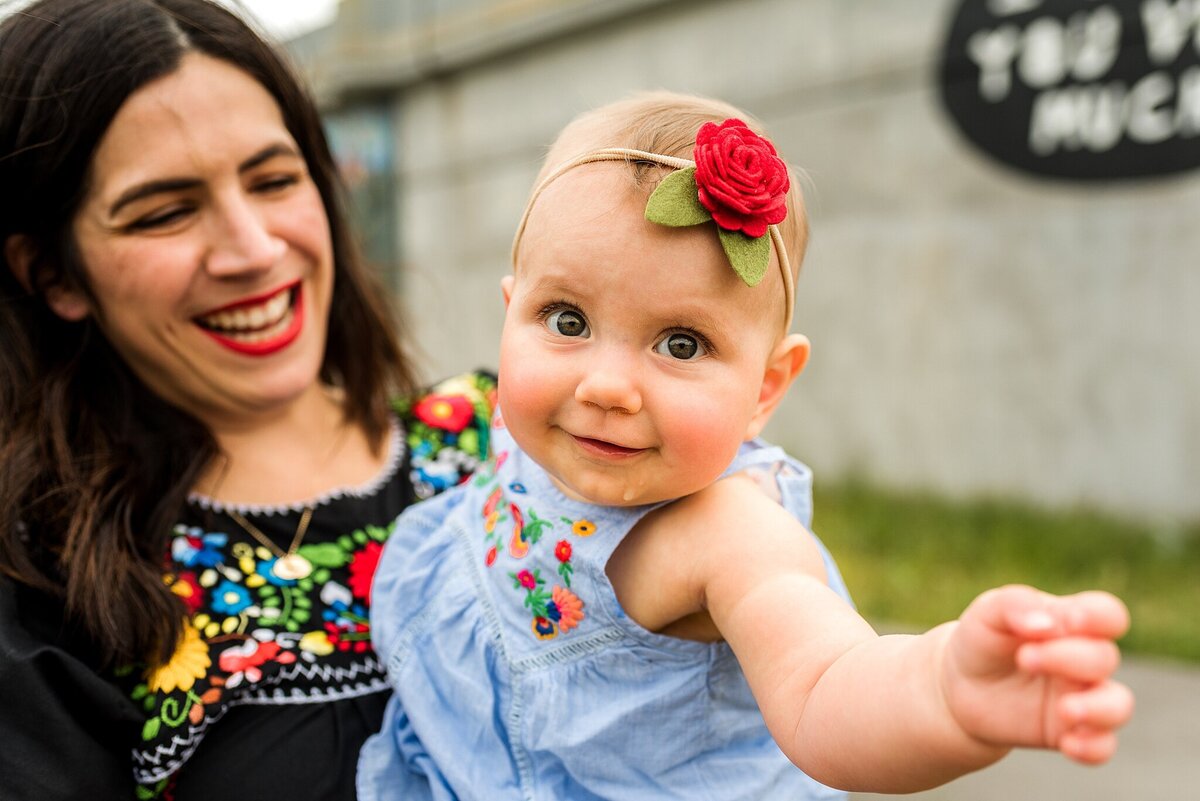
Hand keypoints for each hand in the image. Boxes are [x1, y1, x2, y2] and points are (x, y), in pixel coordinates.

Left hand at [941, 584, 1133, 763]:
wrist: (960, 687)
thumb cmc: (982, 641)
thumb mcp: (987, 613)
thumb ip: (1014, 604)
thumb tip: (1047, 624)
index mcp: (1069, 622)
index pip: (1106, 615)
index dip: (1099, 617)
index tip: (1069, 621)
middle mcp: (1084, 659)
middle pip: (1104, 657)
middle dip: (1067, 658)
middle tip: (1024, 659)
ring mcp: (1081, 696)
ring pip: (1118, 704)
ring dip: (1098, 708)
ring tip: (1065, 710)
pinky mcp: (1069, 730)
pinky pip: (1102, 746)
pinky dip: (1093, 747)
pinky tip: (1068, 744)